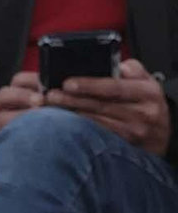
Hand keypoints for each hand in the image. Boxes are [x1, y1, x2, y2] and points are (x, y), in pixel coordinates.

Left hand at [46, 56, 172, 155]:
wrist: (162, 133)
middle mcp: (144, 114)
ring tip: (51, 107)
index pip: (114, 87)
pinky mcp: (126, 147)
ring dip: (71, 116)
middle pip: (102, 106)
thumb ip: (132, 68)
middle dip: (72, 100)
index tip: (67, 83)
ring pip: (97, 123)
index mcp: (148, 93)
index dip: (89, 85)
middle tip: (50, 95)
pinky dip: (80, 130)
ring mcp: (135, 133)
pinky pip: (99, 137)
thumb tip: (118, 66)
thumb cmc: (147, 102)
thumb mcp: (146, 80)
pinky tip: (64, 124)